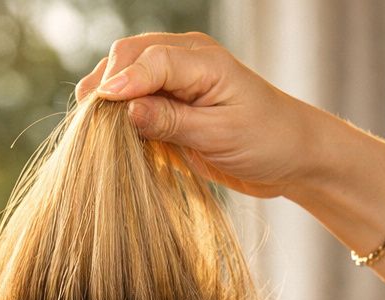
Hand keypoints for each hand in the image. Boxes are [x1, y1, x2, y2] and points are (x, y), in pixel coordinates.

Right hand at [74, 32, 326, 198]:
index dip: (124, 82)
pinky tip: (113, 140)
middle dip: (106, 87)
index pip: (150, 59)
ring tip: (97, 135)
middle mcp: (184, 60)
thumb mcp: (220, 136)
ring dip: (107, 103)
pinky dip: (118, 118)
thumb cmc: (267, 141)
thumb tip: (126, 109)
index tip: (103, 107)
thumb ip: (172, 122)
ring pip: (122, 78)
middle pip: (126, 58)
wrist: (290, 156)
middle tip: (93, 127)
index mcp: (202, 59)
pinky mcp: (168, 103)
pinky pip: (131, 102)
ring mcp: (174, 80)